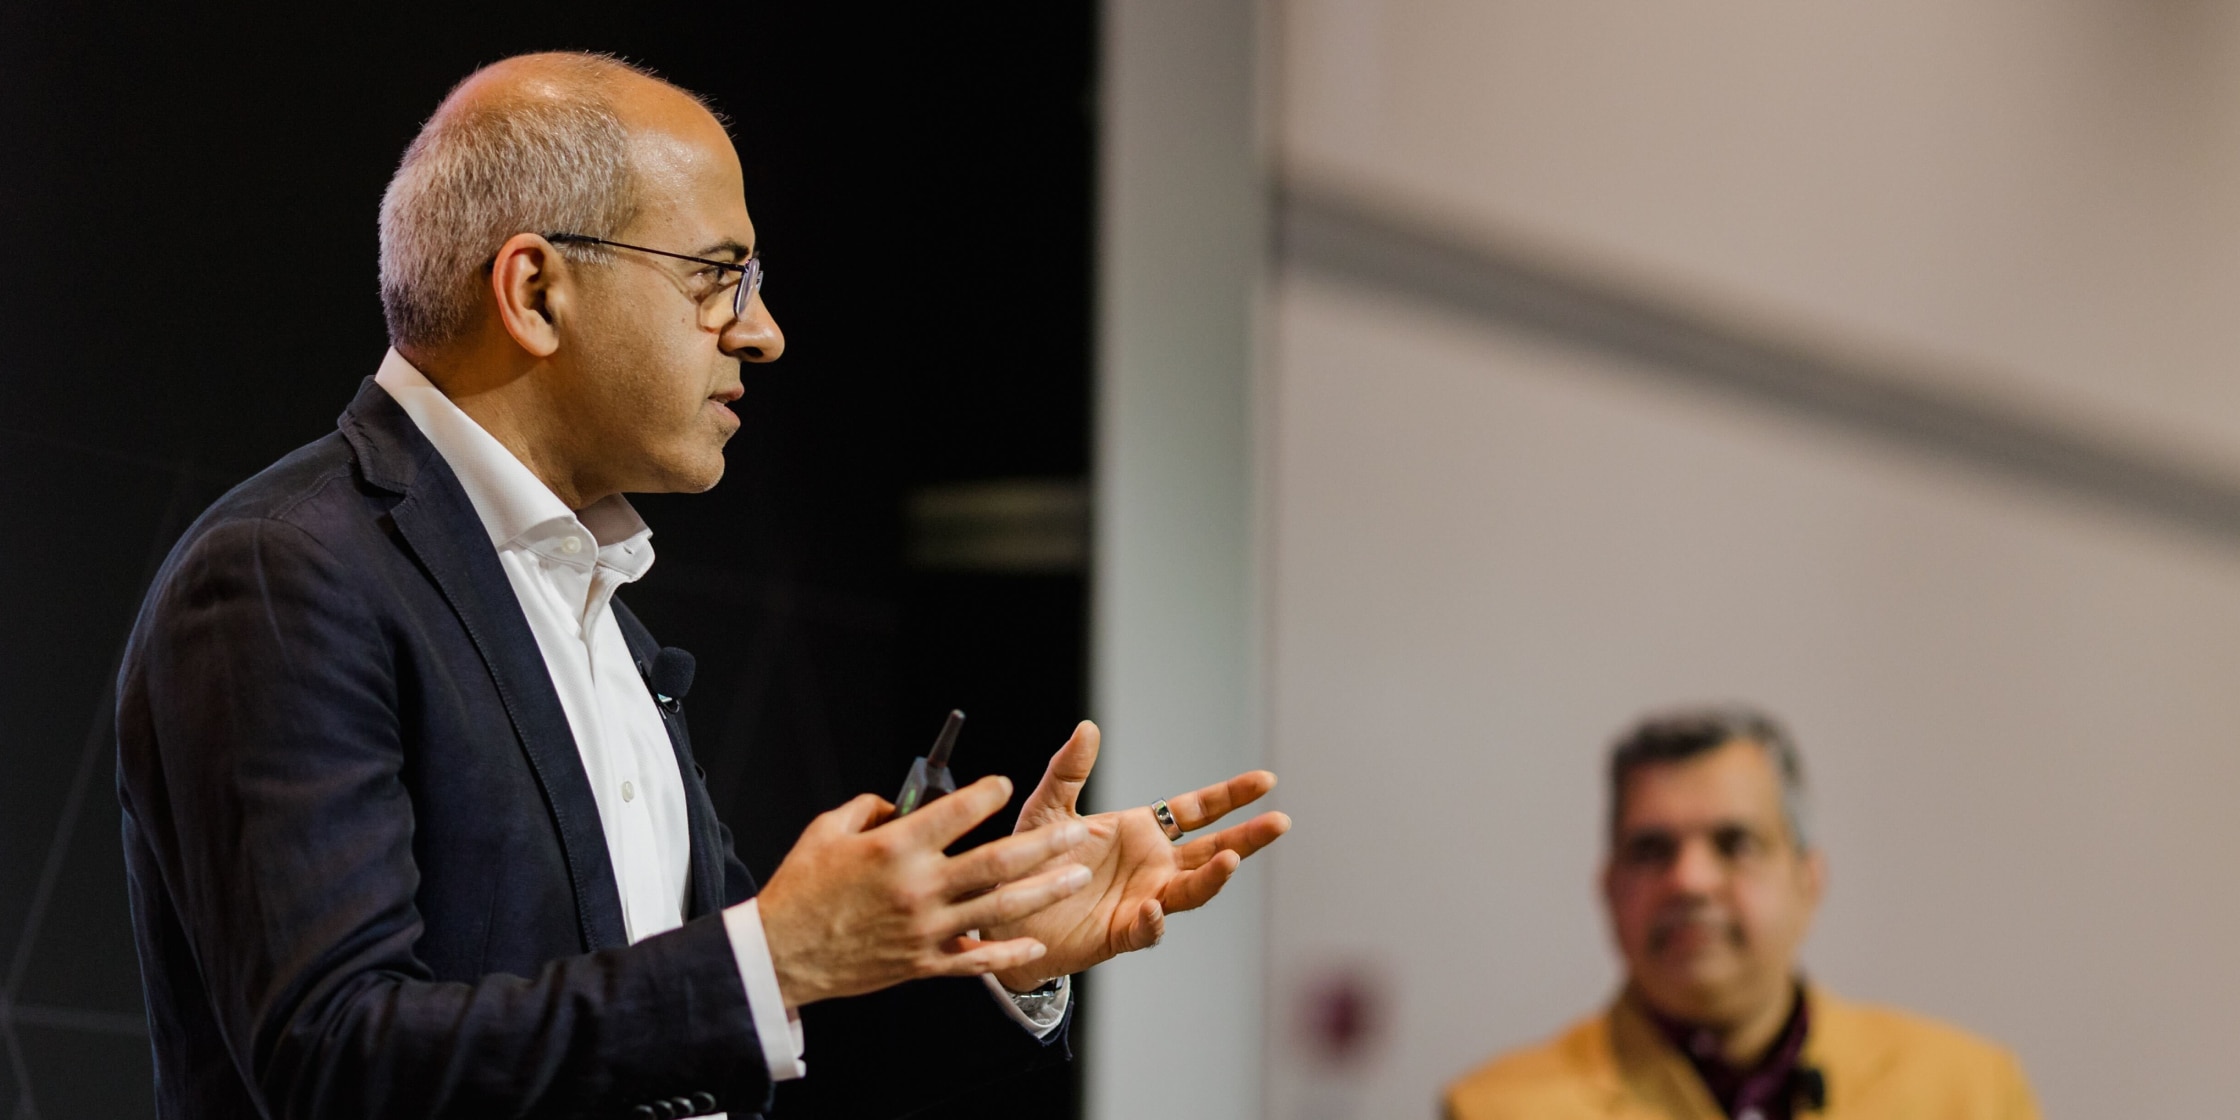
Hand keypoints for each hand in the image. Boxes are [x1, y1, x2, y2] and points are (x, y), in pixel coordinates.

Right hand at [753, 775, 1093, 1008]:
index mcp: (894, 849)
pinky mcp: (922, 963)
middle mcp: (917, 888)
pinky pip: (975, 959)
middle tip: (1078, 831)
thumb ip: (870, 809)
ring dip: (1044, 890)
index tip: (1004, 785)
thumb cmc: (800, 889)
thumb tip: (905, 805)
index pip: (956, 811)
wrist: (779, 956)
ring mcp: (924, 929)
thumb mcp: (827, 831)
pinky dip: (1007, 954)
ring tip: (1077, 876)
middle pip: (997, 861)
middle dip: (1045, 843)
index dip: (986, 794)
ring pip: (999, 908)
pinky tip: (1035, 944)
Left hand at [984, 721, 1290, 991]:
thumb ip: (1068, 771)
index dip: (1231, 796)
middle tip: (1280, 822)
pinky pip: (1146, 930)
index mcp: (1142, 832)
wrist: (1002, 914)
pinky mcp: (1121, 934)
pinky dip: (1153, 921)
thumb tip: (1088, 727)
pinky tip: (1152, 908)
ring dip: (1213, 877)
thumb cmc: (1028, 860)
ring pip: (1191, 891)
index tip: (1265, 780)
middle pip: (1212, 851)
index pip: (1197, 811)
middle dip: (1247, 837)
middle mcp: (1152, 867)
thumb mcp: (1047, 809)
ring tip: (1230, 860)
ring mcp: (1143, 900)